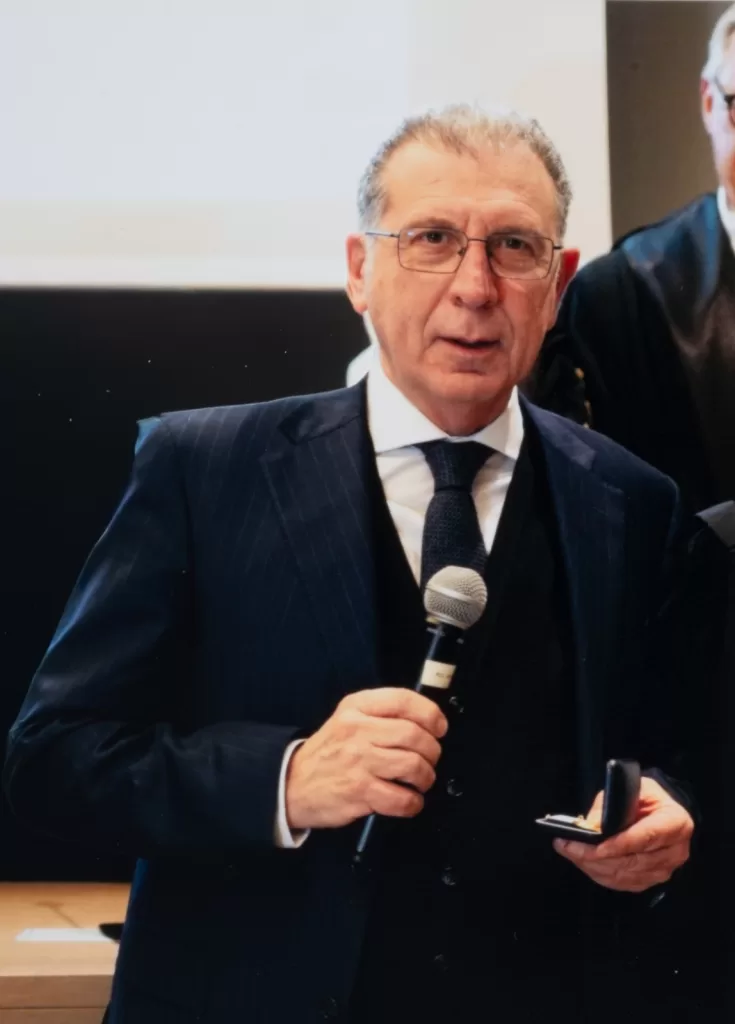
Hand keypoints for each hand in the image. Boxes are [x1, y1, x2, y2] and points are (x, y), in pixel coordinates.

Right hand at [285, 688, 447, 830]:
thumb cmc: (329, 751)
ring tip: (420, 781)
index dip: (430, 713)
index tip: (439, 727)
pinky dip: (413, 803)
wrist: (292, 783)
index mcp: (357, 707)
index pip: (403, 700)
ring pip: (413, 765)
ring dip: (426, 777)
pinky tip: (408, 800)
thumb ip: (381, 714)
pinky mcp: (360, 791)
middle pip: (415, 735)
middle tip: (430, 759)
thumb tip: (426, 721)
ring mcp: (359, 761)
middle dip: (432, 751)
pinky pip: (402, 798)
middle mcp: (358, 730)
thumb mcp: (348, 718)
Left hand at [552, 776, 692, 892]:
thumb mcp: (632, 788)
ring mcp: (665, 870)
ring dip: (593, 866)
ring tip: (569, 852)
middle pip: (632, 861)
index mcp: (675, 823)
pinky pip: (622, 884)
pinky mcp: (652, 880)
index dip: (618, 845)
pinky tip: (583, 862)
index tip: (594, 847)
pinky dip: (600, 874)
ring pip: (624, 876)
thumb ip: (611, 804)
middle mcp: (675, 851)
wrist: (663, 810)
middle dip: (595, 856)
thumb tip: (590, 826)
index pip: (645, 838)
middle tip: (567, 846)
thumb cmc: (646, 797)